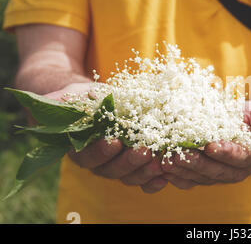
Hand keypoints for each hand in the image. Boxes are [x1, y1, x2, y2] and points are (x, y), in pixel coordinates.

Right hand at [44, 83, 168, 193]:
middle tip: (144, 151)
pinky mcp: (135, 169)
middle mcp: (99, 163)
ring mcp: (118, 168)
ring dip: (145, 173)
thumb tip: (57, 99)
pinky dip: (154, 183)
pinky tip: (164, 178)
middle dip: (129, 162)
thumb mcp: (76, 95)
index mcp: (80, 149)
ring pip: (129, 178)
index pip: (88, 156)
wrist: (108, 102)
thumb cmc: (89, 98)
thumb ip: (65, 101)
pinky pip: (144, 182)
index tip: (115, 142)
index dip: (101, 151)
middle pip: (112, 170)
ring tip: (160, 163)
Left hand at [161, 101, 250, 189]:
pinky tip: (160, 168)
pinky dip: (176, 176)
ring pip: (201, 178)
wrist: (250, 127)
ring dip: (182, 171)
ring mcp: (220, 176)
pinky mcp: (206, 176)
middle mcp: (238, 172)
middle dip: (197, 163)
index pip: (240, 158)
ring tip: (165, 161)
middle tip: (179, 154)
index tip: (211, 145)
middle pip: (217, 171)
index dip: (226, 152)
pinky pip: (190, 180)